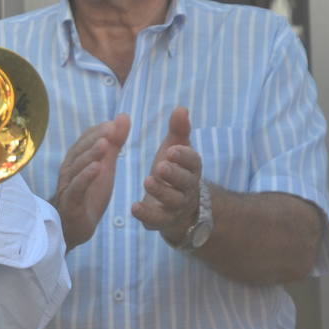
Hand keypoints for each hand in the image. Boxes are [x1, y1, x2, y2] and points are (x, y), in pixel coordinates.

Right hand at [50, 115, 129, 249]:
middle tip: (112, 128)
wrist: (73, 227)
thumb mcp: (105, 167)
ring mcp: (69, 185)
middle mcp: (70, 169)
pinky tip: (97, 169)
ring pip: (78, 167)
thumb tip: (123, 116)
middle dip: (96, 138)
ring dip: (91, 154)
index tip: (115, 123)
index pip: (85, 139)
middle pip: (81, 150)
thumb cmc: (88, 194)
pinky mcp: (72, 202)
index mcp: (77, 159)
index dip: (99, 130)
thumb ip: (114, 143)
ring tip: (105, 144)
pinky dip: (86, 177)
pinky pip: (77, 188)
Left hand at [131, 107, 202, 242]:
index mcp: (191, 169)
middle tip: (160, 166)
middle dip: (174, 174)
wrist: (179, 208)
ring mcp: (176, 206)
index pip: (193, 162)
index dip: (184, 156)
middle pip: (185, 182)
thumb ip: (178, 131)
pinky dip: (146, 214)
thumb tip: (181, 108)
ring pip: (172, 201)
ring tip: (147, 180)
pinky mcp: (162, 220)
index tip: (172, 149)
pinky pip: (157, 219)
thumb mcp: (176, 150)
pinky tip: (134, 207)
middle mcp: (187, 189)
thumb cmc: (175, 172)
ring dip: (161, 191)